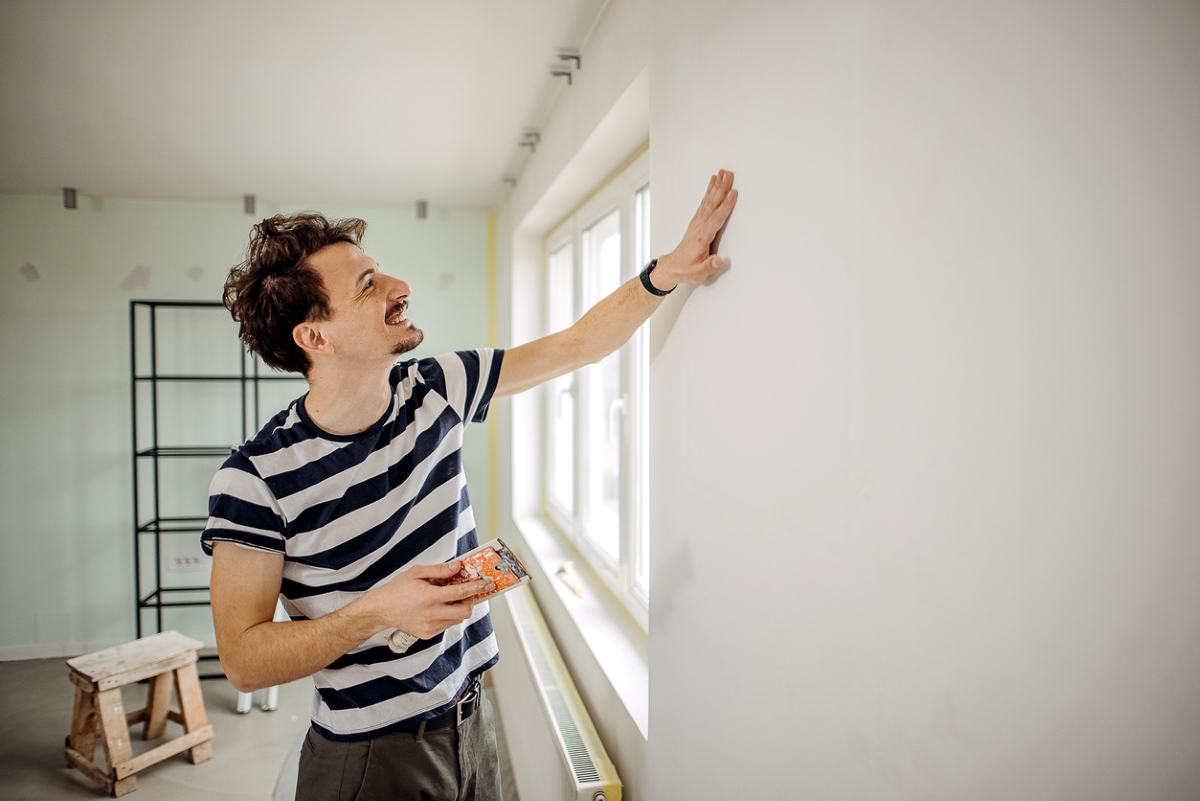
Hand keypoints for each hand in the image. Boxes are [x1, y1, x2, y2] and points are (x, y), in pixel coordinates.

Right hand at [360, 560, 495, 639]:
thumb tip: (457, 567)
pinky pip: (447, 624)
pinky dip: (448, 615)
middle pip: (464, 612)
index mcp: (428, 597)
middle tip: (468, 592)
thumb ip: (439, 570)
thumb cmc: (398, 589)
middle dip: (471, 601)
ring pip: (457, 619)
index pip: (460, 593)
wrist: (381, 610)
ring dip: (459, 608)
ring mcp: (430, 627)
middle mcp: (430, 614)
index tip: (487, 583)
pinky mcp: (428, 634)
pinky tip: (439, 607)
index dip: (476, 587)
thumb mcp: (417, 572)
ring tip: (450, 598)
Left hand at [654, 169, 737, 289]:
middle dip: (721, 188)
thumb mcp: (699, 272)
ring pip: (709, 200)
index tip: (733, 193)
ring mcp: (697, 222)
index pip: (716, 218)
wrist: (673, 266)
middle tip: (729, 174)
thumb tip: (719, 261)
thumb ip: (709, 266)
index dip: (725, 205)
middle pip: (713, 203)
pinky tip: (713, 184)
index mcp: (702, 236)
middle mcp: (699, 226)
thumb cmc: (687, 269)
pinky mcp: (697, 221)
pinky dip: (710, 191)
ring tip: (723, 173)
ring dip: (716, 186)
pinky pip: (705, 202)